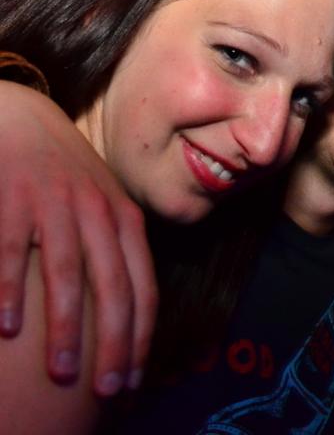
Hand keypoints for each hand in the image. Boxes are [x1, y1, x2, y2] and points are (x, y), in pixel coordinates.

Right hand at [0, 81, 157, 395]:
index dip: (143, 333)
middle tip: (110, 389)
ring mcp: (56, 205)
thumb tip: (128, 307)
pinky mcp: (14, 199)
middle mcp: (97, 212)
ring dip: (67, 327)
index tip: (137, 377)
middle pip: (114, 287)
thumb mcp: (103, 202)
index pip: (143, 283)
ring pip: (68, 275)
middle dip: (115, 342)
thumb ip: (117, 246)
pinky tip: (7, 328)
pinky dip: (10, 290)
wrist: (24, 119)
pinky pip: (12, 253)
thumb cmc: (67, 173)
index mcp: (124, 217)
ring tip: (64, 372)